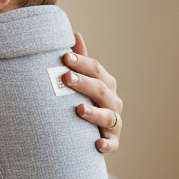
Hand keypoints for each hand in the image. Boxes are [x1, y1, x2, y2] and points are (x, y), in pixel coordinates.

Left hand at [62, 32, 122, 152]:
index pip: (96, 70)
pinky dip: (107, 144)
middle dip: (84, 83)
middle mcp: (113, 102)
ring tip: (79, 109)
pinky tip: (97, 143)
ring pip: (108, 116)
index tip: (65, 57)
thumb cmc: (84, 100)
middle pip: (101, 90)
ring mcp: (114, 122)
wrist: (88, 135)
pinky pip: (112, 144)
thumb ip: (80, 61)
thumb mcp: (82, 81)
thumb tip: (75, 34)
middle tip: (66, 77)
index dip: (81, 63)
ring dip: (94, 113)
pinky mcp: (112, 141)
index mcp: (106, 84)